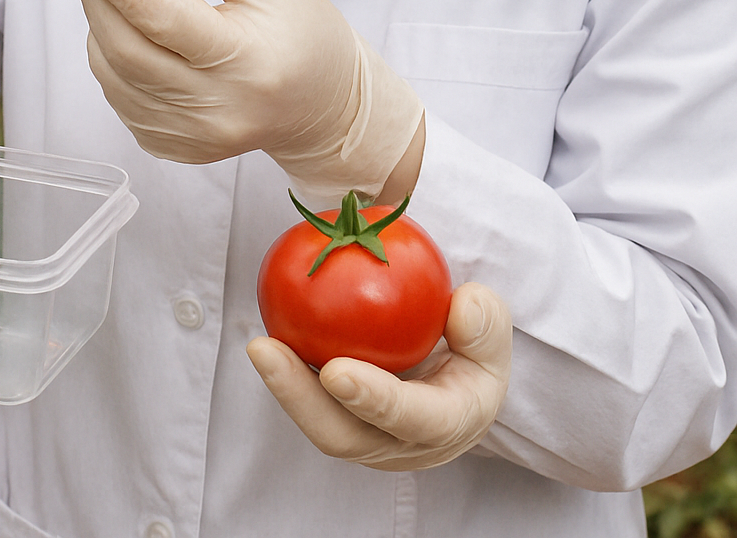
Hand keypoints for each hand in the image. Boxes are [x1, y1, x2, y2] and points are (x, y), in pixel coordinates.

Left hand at [64, 0, 422, 202]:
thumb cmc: (303, 37)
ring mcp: (191, 136)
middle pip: (127, 48)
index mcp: (246, 60)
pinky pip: (121, 97)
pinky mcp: (172, 148)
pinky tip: (130, 32)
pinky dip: (112, 58)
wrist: (324, 109)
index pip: (164, 18)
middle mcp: (216, 108)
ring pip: (115, 75)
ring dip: (99, 25)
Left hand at [247, 283, 510, 470]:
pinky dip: (289, 372)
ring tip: (259, 345)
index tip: (336, 371)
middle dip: (300, 398)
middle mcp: (402, 444)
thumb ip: (484, 321)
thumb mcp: (492, 331)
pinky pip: (312, 399)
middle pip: (344, 434)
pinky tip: (268, 332)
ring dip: (285, 387)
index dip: (373, 399)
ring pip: (320, 421)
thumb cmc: (474, 348)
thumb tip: (460, 306)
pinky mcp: (343, 421)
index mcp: (448, 424)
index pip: (411, 420)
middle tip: (267, 351)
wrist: (459, 378)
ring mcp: (369, 439)